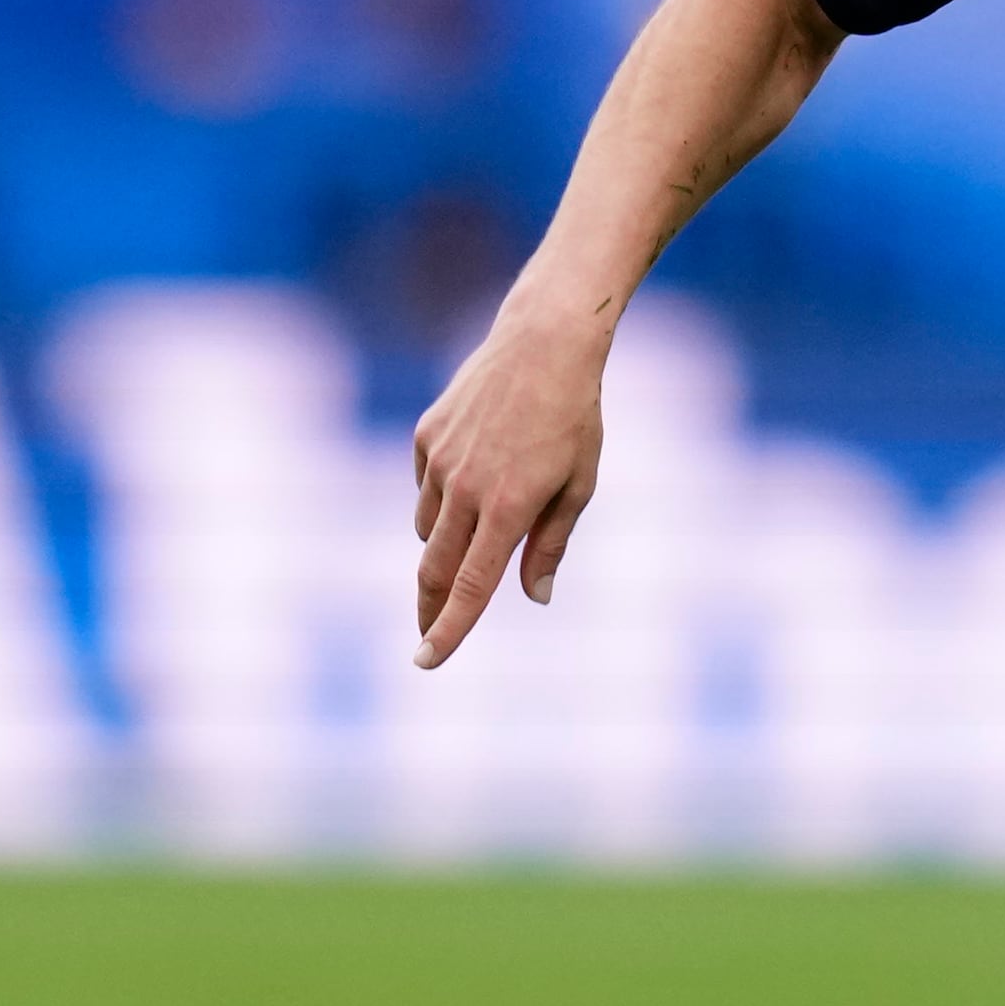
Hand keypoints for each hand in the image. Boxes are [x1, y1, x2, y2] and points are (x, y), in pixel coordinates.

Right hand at [408, 308, 609, 666]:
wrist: (543, 344)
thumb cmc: (574, 419)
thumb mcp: (578, 486)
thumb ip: (551, 545)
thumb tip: (535, 597)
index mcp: (509, 508)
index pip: (471, 586)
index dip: (449, 630)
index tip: (427, 662)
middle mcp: (466, 488)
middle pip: (435, 569)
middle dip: (429, 610)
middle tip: (426, 638)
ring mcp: (440, 461)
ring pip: (430, 528)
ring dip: (445, 548)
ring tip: (478, 531)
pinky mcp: (425, 436)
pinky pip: (427, 487)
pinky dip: (444, 500)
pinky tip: (473, 477)